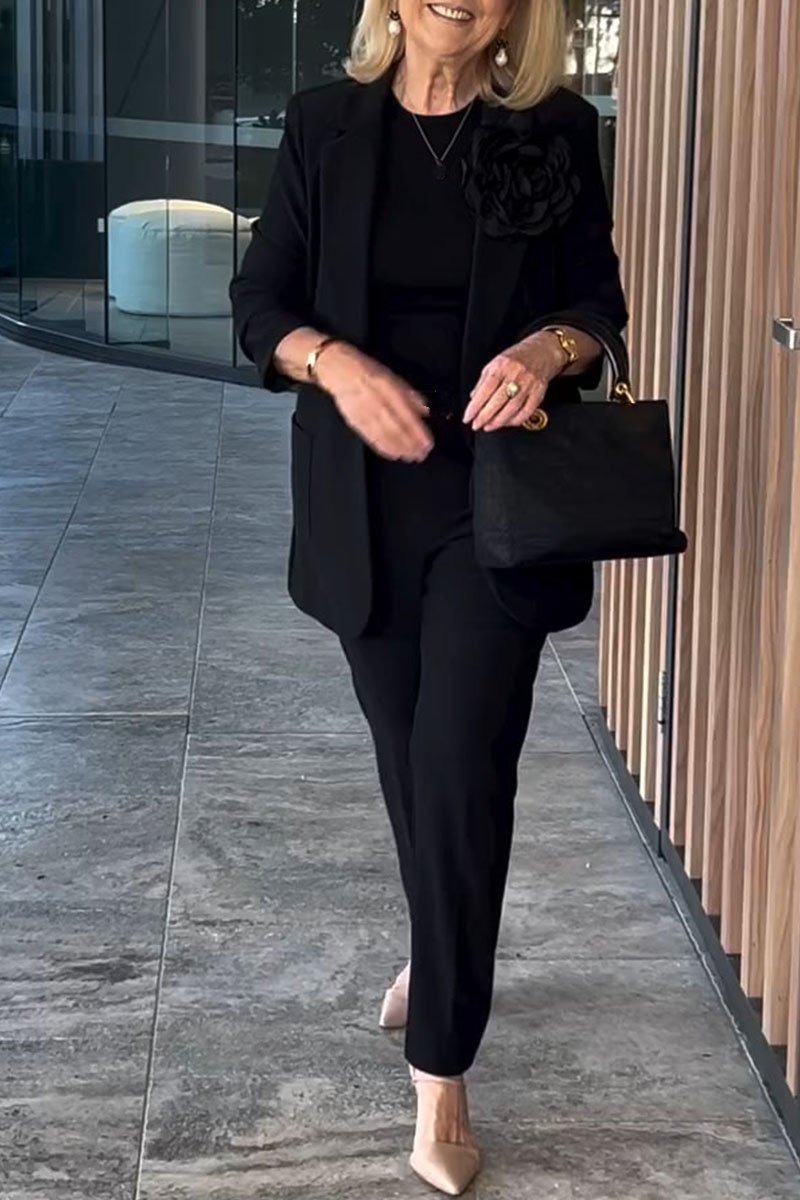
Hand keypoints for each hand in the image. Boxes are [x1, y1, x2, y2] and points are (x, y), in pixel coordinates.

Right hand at [317, 343, 433, 461]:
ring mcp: (365, 413)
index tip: (427, 444)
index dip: (418, 432)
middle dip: (410, 444)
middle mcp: (377, 402)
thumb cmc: (368, 372)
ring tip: (410, 457)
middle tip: (421, 455)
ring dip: (399, 449)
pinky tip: (393, 454)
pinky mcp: (355, 421)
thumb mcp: (393, 377)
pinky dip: (383, 448)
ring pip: (384, 436)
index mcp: (389, 390)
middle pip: (397, 429)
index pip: (407, 415)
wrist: (339, 370)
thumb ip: (410, 395)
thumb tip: (425, 410)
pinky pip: (371, 437)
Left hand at [462, 330, 565, 431]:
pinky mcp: (539, 392)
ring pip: (512, 408)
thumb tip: (473, 399)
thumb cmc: (515, 359)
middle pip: (498, 401)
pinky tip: (506, 423)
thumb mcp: (495, 364)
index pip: (485, 389)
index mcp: (501, 366)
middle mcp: (515, 374)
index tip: (467, 417)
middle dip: (485, 417)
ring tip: (488, 427)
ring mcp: (529, 384)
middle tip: (476, 425)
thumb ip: (483, 382)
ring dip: (498, 421)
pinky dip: (515, 420)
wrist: (542, 351)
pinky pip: (527, 411)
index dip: (475, 406)